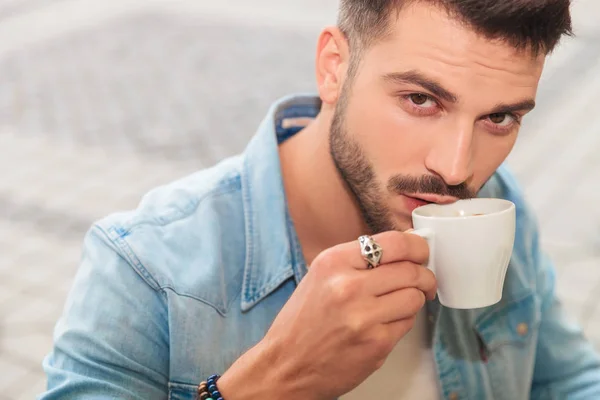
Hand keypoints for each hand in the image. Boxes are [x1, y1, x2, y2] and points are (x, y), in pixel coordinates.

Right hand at [219, 231, 436, 399]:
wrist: (286, 366)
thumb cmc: (302, 322)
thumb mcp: (320, 276)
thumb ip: (358, 260)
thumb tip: (403, 247)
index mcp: (333, 262)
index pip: (393, 242)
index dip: (416, 246)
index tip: (420, 252)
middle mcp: (349, 286)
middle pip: (411, 270)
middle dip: (424, 274)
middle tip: (424, 279)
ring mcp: (364, 317)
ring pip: (414, 297)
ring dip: (416, 298)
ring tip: (402, 302)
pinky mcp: (377, 344)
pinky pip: (407, 323)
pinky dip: (403, 321)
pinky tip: (385, 323)